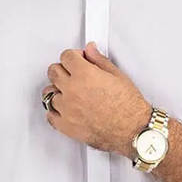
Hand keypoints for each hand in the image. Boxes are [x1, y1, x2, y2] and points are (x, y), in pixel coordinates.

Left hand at [42, 42, 151, 156]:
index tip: (78, 60)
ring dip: (58, 91)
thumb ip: (99, 61)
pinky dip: (55, 111)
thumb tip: (91, 51)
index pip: (66, 56)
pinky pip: (50, 115)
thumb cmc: (129, 107)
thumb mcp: (117, 76)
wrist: (132, 131)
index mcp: (84, 74)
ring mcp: (67, 109)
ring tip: (70, 94)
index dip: (73, 57)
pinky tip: (64, 109)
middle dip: (63, 70)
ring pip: (49, 93)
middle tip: (73, 75)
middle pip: (53, 72)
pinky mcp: (66, 126)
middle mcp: (72, 90)